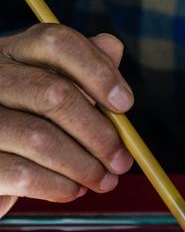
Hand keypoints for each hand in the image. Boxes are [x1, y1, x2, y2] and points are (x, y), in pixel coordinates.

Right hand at [0, 24, 134, 216]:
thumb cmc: (23, 127)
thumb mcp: (50, 94)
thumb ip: (80, 72)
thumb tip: (112, 46)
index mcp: (13, 53)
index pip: (56, 43)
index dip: (98, 71)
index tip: (125, 104)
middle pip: (54, 94)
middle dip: (98, 132)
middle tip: (121, 160)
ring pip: (41, 138)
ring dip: (84, 166)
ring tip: (104, 180)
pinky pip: (23, 174)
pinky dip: (58, 185)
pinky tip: (73, 189)